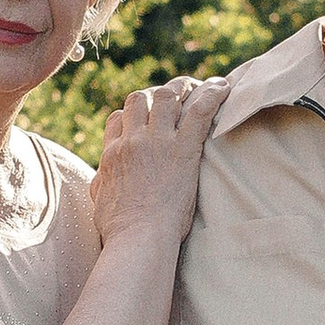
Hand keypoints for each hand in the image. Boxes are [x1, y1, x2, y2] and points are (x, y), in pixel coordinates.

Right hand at [90, 75, 229, 246]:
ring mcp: (157, 142)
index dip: (132, 113)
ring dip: (181, 88)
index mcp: (112, 153)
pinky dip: (212, 94)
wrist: (138, 238)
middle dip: (156, 94)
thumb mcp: (100, 201)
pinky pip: (199, 111)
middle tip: (173, 97)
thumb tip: (103, 177)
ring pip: (166, 96)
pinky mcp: (183, 149)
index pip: (119, 117)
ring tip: (196, 87)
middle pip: (140, 99)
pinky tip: (224, 88)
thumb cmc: (119, 229)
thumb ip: (102, 182)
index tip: (146, 117)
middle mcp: (132, 140)